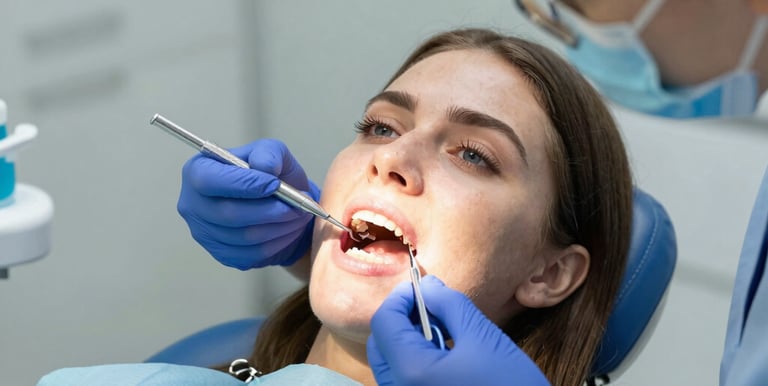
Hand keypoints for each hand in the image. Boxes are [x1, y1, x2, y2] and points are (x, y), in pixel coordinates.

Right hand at [177, 139, 317, 269]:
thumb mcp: (271, 152)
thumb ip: (268, 153)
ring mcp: (204, 233)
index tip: (275, 184)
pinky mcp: (222, 254)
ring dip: (279, 226)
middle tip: (297, 204)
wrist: (277, 204)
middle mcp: (193, 204)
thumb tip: (265, 168)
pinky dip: (277, 242)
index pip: (209, 181)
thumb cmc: (269, 175)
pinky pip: (251, 254)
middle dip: (269, 210)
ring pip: (244, 236)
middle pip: (228, 213)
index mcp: (197, 171)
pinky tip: (288, 229)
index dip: (244, 184)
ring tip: (298, 214)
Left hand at [367, 275, 550, 385]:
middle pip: (381, 344)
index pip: (384, 323)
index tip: (421, 286)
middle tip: (430, 304)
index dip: (400, 298)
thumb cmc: (511, 384)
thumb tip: (428, 286)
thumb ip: (449, 305)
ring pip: (392, 363)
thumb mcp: (482, 336)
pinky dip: (417, 359)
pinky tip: (446, 351)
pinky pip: (405, 380)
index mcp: (411, 371)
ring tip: (445, 327)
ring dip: (410, 338)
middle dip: (401, 318)